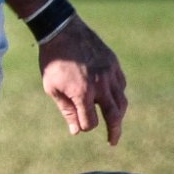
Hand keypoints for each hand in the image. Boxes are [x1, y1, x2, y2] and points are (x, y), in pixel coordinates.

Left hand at [37, 18, 126, 144]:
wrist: (62, 31)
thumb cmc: (53, 61)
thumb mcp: (52, 87)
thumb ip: (66, 110)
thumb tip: (76, 131)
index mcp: (82, 93)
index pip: (90, 121)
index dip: (85, 126)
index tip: (80, 125)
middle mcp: (100, 85)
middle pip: (114, 115)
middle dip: (114, 131)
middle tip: (112, 142)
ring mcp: (110, 74)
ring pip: (121, 100)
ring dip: (119, 115)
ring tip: (115, 124)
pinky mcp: (115, 65)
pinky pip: (121, 85)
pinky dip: (118, 96)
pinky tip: (112, 100)